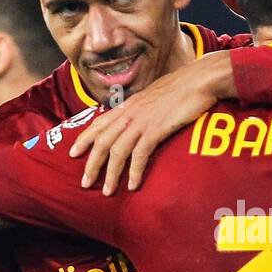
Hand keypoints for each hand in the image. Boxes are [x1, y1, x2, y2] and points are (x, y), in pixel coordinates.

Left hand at [70, 52, 231, 194]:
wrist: (199, 80)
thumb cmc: (181, 88)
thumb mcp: (154, 97)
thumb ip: (141, 109)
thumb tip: (137, 120)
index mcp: (128, 106)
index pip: (99, 123)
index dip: (84, 139)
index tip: (72, 153)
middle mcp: (130, 113)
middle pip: (103, 141)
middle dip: (92, 164)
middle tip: (85, 183)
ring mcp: (142, 121)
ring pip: (118, 150)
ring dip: (111, 173)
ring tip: (107, 192)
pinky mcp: (156, 129)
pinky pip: (140, 154)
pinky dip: (134, 171)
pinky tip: (132, 185)